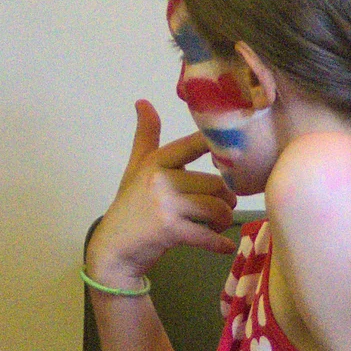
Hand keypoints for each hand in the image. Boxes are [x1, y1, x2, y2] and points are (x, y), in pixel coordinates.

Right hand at [85, 100, 238, 287]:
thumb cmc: (131, 206)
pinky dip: (219, 244)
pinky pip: (207, 235)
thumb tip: (143, 101)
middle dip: (226, 199)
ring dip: (224, 220)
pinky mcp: (169, 231)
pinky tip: (224, 246)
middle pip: (215, 184)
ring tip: (219, 224)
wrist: (113, 248)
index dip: (216, 144)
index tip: (237, 148)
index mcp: (157, 163)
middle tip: (223, 207)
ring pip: (216, 208)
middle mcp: (161, 180)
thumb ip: (146, 137)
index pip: (193, 145)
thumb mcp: (136, 169)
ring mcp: (164, 206)